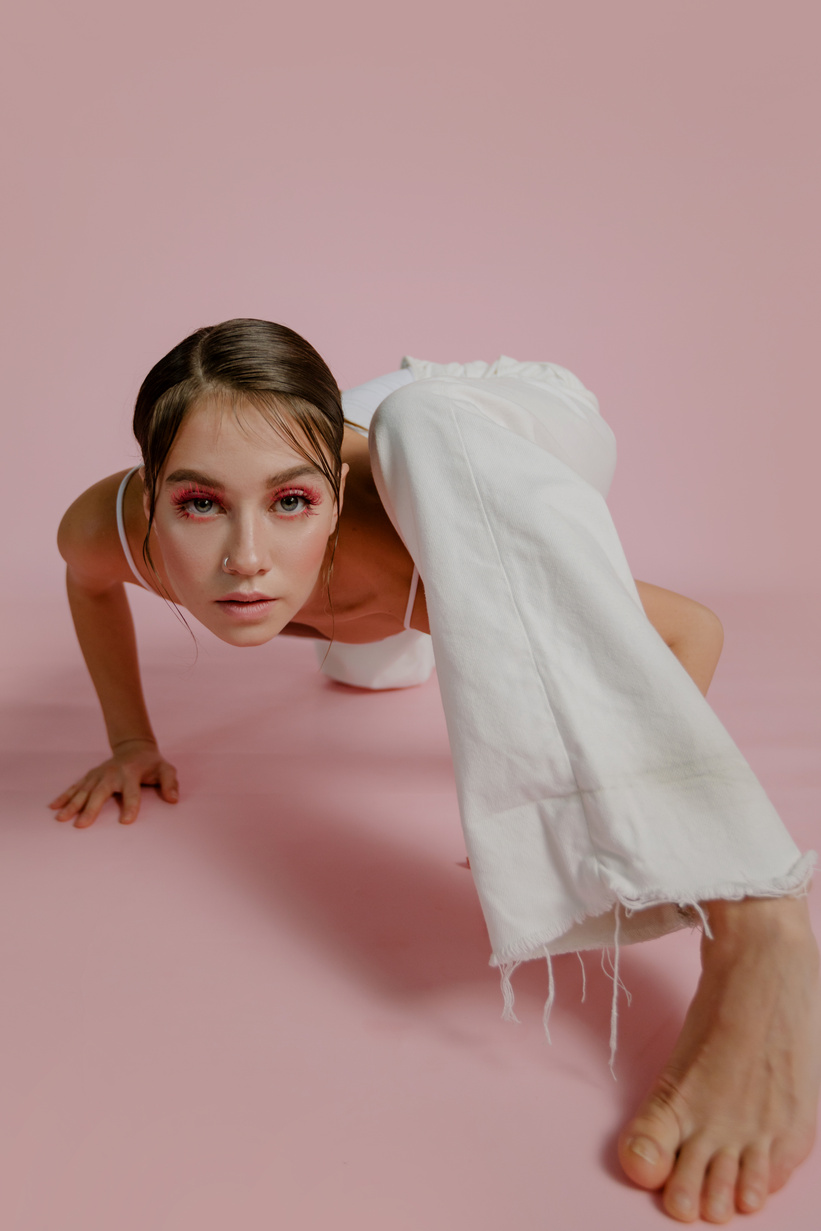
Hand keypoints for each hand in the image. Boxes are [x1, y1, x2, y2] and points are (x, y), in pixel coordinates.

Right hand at [48, 739, 178, 827]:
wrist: (134, 747)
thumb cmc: (151, 764)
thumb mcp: (166, 770)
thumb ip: (170, 783)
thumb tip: (173, 799)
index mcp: (130, 773)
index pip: (131, 792)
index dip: (130, 806)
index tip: (126, 822)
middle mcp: (111, 773)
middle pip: (100, 792)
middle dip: (90, 809)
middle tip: (81, 825)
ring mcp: (98, 774)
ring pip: (83, 791)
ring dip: (71, 805)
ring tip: (61, 819)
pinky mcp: (90, 776)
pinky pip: (75, 787)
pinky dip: (64, 797)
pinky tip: (54, 808)